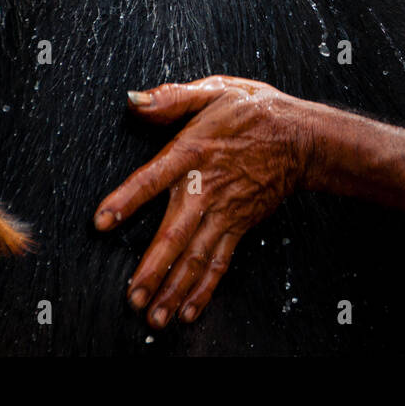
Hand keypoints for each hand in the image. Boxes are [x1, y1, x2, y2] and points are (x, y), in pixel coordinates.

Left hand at [94, 76, 315, 328]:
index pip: (154, 178)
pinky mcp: (239, 226)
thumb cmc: (256, 111)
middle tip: (133, 296)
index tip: (102, 222)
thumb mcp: (215, 90)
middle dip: (153, 267)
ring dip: (174, 287)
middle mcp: (207, 188)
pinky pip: (219, 262)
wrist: (302, 137)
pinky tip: (187, 311)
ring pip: (196, 256)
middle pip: (176, 233)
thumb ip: (172, 98)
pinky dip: (204, 289)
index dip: (128, 199)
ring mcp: (225, 212)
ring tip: (154, 315)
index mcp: (194, 151)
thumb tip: (135, 101)